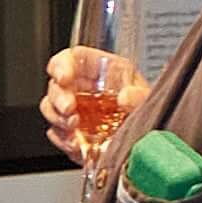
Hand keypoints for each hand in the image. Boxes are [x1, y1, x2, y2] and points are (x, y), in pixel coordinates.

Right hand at [39, 46, 141, 160]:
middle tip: (70, 110)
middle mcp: (85, 88)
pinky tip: (76, 144)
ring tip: (75, 129)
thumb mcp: (149, 99)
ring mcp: (77, 111)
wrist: (150, 142)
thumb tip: (125, 97)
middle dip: (59, 98)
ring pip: (51, 108)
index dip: (62, 65)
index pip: (72, 58)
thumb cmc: (149, 110)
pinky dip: (63, 139)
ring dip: (58, 119)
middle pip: (56, 85)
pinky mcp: (74, 133)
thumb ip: (140, 96)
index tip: (64, 78)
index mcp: (102, 71)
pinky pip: (57, 133)